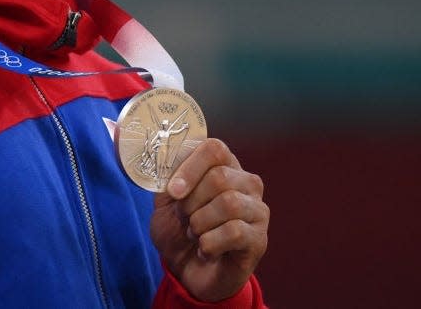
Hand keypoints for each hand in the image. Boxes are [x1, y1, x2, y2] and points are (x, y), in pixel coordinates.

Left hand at [149, 138, 268, 301]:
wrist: (187, 271)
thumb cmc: (178, 229)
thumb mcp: (165, 200)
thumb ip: (166, 176)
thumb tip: (162, 158)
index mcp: (224, 166)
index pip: (214, 149)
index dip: (191, 167)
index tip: (173, 191)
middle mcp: (247, 183)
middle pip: (219, 177)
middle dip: (191, 202)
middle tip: (183, 217)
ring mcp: (257, 210)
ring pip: (229, 203)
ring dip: (200, 223)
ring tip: (194, 234)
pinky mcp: (259, 239)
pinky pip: (234, 232)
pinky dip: (209, 244)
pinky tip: (204, 250)